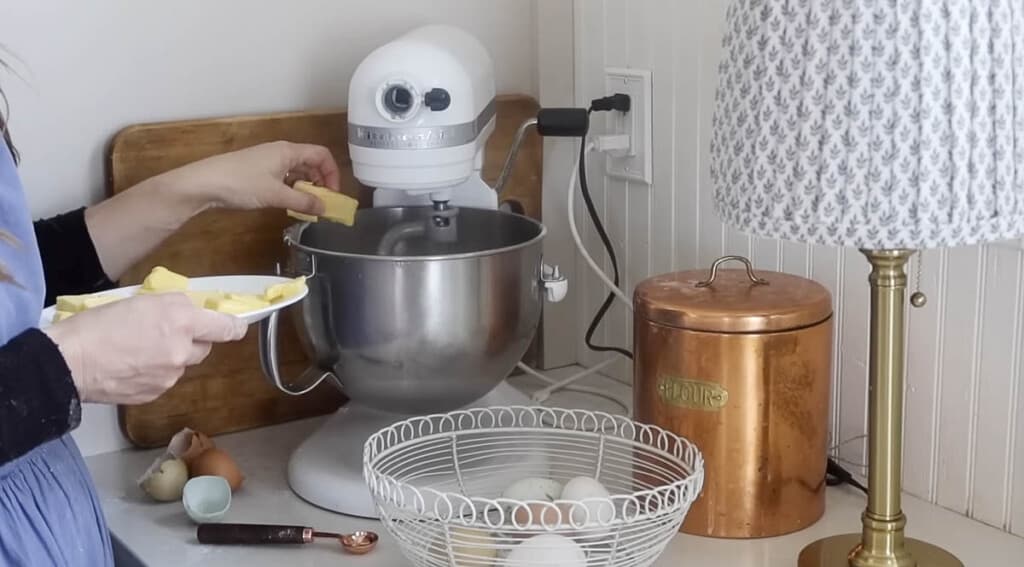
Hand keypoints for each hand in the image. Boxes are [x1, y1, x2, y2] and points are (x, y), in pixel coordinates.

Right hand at [44, 294, 247, 404]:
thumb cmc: (100, 324)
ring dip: (171, 357)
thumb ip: (175, 307)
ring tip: (140, 350)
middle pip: (204, 348)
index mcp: (182, 321)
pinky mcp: (156, 393)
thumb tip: (192, 313)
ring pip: (182, 365)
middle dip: (192, 341)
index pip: (225, 328)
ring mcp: (170, 376)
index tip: (238, 326)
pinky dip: (155, 373)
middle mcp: (182, 351)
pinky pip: (165, 380)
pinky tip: (132, 366)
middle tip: (167, 334)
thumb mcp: (143, 301)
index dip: (234, 326)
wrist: (70, 361)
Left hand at [153, 140, 341, 215]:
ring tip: (308, 206)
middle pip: (311, 163)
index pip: (321, 155)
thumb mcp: (276, 195)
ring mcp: (268, 161)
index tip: (333, 195)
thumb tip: (324, 209)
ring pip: (296, 172)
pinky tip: (289, 203)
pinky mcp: (257, 171)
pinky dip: (291, 189)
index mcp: (288, 151)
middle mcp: (280, 152)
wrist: (203, 183)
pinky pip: (284, 178)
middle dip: (320, 182)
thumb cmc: (241, 184)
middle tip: (323, 204)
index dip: (332, 173)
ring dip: (306, 188)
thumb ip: (303, 202)